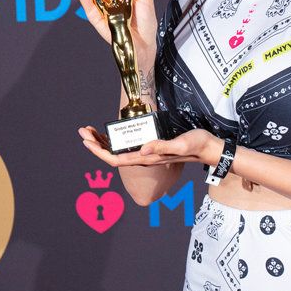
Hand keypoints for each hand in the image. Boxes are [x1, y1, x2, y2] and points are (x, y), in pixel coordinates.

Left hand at [79, 126, 220, 166]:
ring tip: (90, 130)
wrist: (208, 148)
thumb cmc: (197, 144)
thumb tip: (142, 148)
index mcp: (147, 158)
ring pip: (117, 152)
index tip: (86, 140)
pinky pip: (127, 147)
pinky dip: (114, 140)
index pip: (116, 159)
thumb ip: (162, 147)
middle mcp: (144, 158)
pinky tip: (109, 133)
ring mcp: (146, 154)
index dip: (99, 151)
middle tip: (82, 130)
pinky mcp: (150, 148)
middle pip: (112, 156)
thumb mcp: (181, 143)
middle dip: (95, 144)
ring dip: (102, 142)